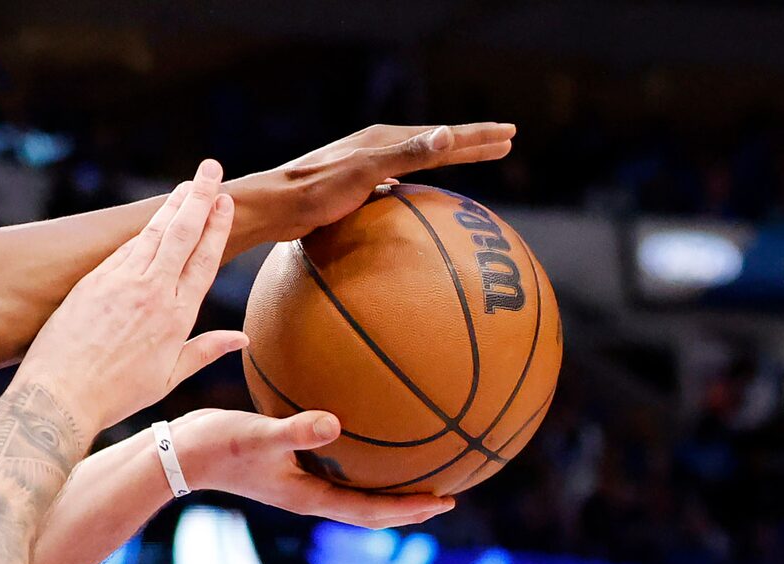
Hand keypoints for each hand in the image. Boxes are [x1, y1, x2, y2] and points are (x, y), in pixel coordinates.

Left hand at [21, 161, 244, 433]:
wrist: (59, 396)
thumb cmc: (115, 395)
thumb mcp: (167, 378)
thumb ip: (205, 351)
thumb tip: (241, 338)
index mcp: (176, 316)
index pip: (204, 258)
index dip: (216, 226)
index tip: (225, 201)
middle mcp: (151, 292)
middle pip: (182, 233)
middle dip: (198, 196)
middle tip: (210, 168)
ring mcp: (120, 282)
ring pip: (152, 234)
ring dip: (171, 207)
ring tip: (185, 186)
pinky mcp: (93, 281)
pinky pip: (123, 249)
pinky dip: (141, 233)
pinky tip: (150, 223)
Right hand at [170, 408, 454, 528]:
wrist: (179, 452)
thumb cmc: (216, 444)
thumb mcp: (257, 435)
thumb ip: (296, 430)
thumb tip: (335, 423)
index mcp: (308, 497)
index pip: (369, 511)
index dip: (409, 509)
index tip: (446, 501)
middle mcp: (308, 494)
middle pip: (369, 510)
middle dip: (408, 507)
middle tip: (448, 495)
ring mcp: (298, 483)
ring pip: (355, 492)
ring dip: (388, 489)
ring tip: (420, 474)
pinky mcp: (289, 466)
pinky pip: (338, 468)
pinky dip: (362, 462)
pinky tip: (368, 437)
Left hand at [232, 121, 518, 247]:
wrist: (273, 208)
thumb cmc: (316, 191)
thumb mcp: (366, 170)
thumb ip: (407, 154)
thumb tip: (448, 135)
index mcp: (387, 139)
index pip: (446, 136)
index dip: (479, 136)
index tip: (510, 134)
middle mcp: (378, 148)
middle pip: (437, 144)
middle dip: (471, 143)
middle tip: (506, 142)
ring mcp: (365, 167)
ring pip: (418, 162)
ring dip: (447, 160)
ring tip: (470, 160)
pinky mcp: (352, 189)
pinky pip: (398, 183)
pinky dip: (417, 185)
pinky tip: (416, 196)